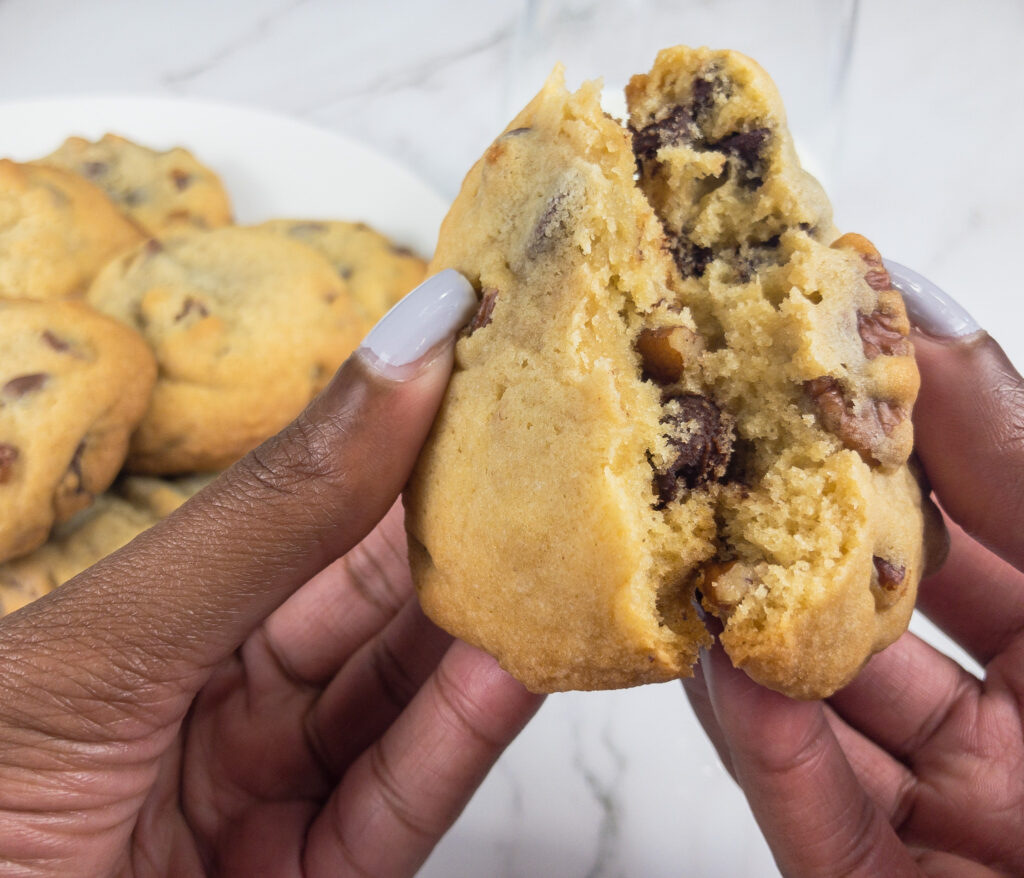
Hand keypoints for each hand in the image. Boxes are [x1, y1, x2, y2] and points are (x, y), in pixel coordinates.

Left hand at [0, 271, 542, 877]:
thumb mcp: (110, 642)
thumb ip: (269, 514)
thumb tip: (398, 357)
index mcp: (150, 629)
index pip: (299, 518)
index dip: (390, 439)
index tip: (475, 363)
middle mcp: (213, 708)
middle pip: (366, 605)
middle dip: (460, 529)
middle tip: (543, 454)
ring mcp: (265, 801)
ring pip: (402, 701)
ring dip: (485, 631)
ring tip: (557, 549)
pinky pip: (401, 803)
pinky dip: (467, 734)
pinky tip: (519, 665)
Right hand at [683, 270, 1023, 876]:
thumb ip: (1020, 462)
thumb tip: (927, 323)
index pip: (971, 513)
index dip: (899, 426)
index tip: (823, 333)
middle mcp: (1012, 722)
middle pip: (874, 608)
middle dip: (796, 527)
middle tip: (724, 441)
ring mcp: (944, 809)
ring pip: (818, 712)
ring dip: (756, 639)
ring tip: (697, 553)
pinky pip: (814, 818)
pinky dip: (769, 747)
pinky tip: (732, 675)